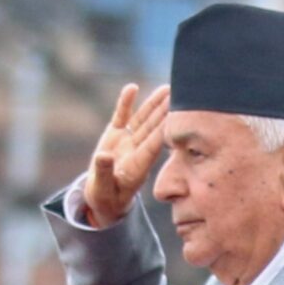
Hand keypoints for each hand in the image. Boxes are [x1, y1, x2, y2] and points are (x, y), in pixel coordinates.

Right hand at [78, 82, 169, 227]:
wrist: (103, 195)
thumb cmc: (105, 196)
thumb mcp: (102, 189)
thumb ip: (103, 172)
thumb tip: (103, 155)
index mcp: (137, 166)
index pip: (153, 145)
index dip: (163, 130)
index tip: (175, 116)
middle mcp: (136, 150)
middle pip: (153, 128)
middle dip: (165, 112)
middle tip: (180, 95)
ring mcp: (127, 141)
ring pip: (143, 119)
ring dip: (154, 104)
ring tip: (167, 88)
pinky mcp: (115, 135)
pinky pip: (122, 116)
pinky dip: (126, 103)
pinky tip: (131, 88)